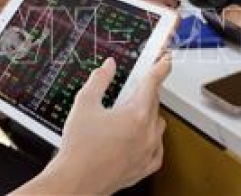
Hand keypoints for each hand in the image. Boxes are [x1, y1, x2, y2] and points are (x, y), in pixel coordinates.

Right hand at [50, 54, 171, 193]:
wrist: (75, 182)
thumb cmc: (78, 149)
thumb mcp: (84, 104)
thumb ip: (99, 80)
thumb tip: (108, 67)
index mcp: (135, 115)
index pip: (152, 83)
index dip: (160, 68)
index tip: (165, 60)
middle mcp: (146, 134)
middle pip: (155, 102)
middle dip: (146, 91)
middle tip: (133, 87)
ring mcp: (147, 152)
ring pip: (158, 124)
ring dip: (149, 114)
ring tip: (130, 113)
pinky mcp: (144, 168)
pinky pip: (157, 148)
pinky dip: (152, 139)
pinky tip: (141, 137)